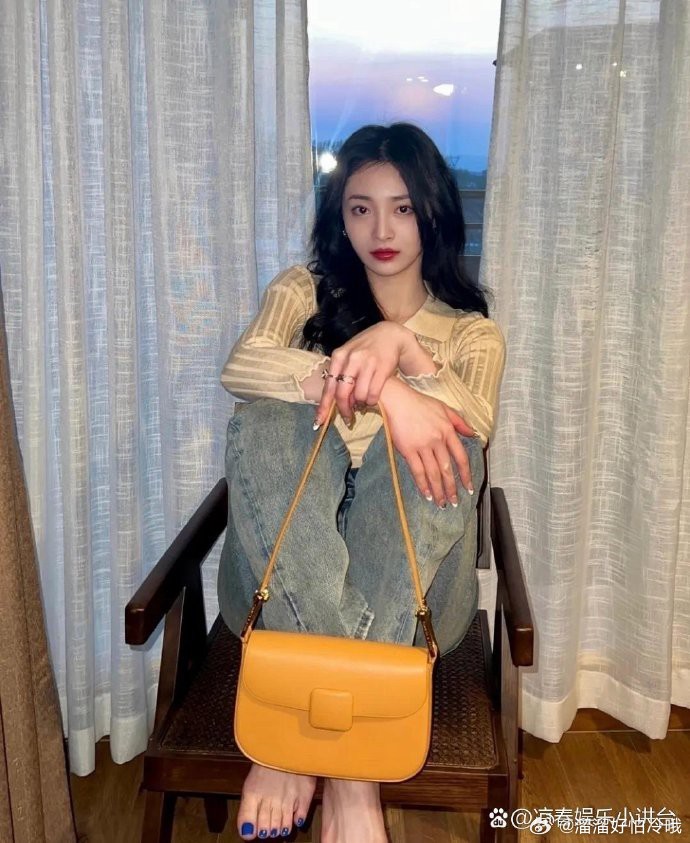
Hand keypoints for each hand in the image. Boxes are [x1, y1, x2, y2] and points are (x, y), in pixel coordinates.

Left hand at [315, 322, 411, 424]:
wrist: (389, 335)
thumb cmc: (365, 348)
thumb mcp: (348, 355)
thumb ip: (339, 374)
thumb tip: (334, 402)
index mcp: (339, 356)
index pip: (329, 386)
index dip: (324, 406)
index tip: (320, 422)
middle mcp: (352, 359)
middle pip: (342, 394)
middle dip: (344, 409)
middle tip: (348, 417)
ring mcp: (368, 363)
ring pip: (359, 396)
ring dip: (360, 404)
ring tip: (363, 402)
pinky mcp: (383, 368)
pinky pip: (373, 394)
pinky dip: (371, 401)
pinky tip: (372, 399)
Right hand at [378, 378, 476, 506]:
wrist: (398, 401)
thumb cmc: (420, 403)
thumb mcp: (445, 408)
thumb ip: (460, 422)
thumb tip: (473, 434)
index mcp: (448, 431)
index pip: (461, 457)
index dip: (466, 475)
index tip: (468, 488)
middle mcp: (438, 440)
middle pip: (447, 469)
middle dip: (452, 488)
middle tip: (454, 502)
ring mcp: (423, 446)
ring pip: (433, 473)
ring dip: (438, 490)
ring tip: (441, 503)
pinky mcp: (408, 450)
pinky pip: (418, 471)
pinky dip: (423, 484)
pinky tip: (426, 494)